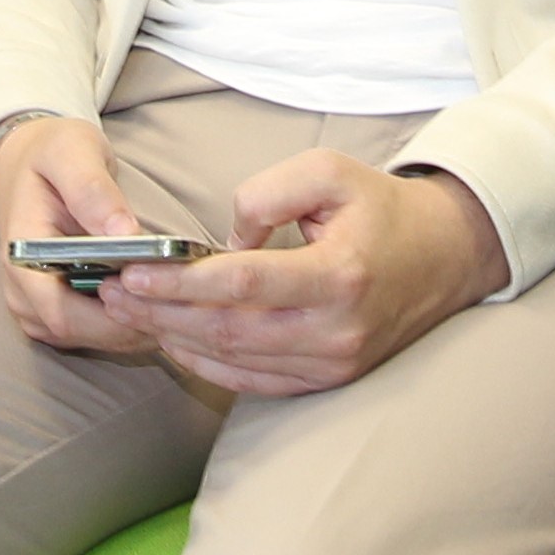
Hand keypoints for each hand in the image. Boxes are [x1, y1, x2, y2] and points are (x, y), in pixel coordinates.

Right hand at [0, 112, 164, 356]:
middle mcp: (22, 292)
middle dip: (135, 324)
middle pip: (81, 332)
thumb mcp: (71, 154)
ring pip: (91, 339)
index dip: (113, 316)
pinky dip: (128, 323)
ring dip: (136, 327)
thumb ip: (94, 191)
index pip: (62, 311)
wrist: (26, 163)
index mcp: (22, 256)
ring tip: (179, 301)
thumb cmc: (50, 154)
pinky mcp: (54, 312)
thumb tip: (125, 234)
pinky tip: (159, 301)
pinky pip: (94, 333)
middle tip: (185, 302)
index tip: (159, 297)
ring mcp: (36, 307)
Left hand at [100, 150, 511, 396]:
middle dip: (162, 312)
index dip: (180, 283)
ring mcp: (333, 365)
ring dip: (175, 338)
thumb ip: (267, 194)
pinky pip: (253, 383)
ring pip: (234, 360)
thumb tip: (225, 242)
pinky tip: (172, 341)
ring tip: (129, 312)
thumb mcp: (330, 170)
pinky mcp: (327, 381)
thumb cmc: (379, 209)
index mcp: (339, 276)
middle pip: (229, 330)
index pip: (243, 285)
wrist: (443, 257)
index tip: (132, 272)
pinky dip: (206, 366)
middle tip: (112, 292)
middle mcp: (336, 331)